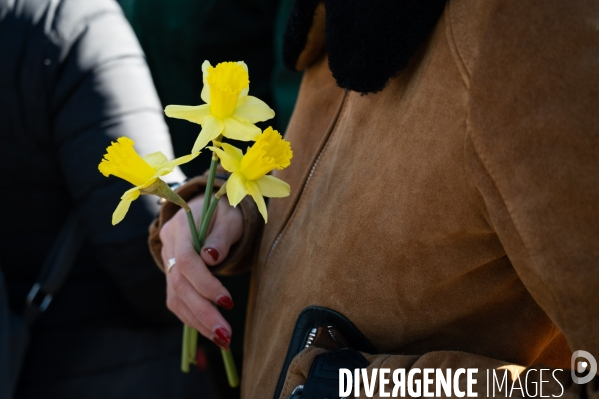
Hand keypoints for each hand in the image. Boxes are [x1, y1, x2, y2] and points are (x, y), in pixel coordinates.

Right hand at [160, 195, 242, 349]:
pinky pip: (177, 300)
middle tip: (225, 334)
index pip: (187, 260)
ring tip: (221, 338)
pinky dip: (192, 318)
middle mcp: (168, 246)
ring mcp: (166, 261)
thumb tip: (211, 257)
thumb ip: (221, 237)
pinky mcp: (171, 275)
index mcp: (180, 228)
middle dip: (203, 313)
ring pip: (176, 297)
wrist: (206, 210)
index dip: (205, 283)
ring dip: (198, 321)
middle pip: (180, 285)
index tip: (228, 302)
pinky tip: (209, 330)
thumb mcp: (229, 218)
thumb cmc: (223, 213)